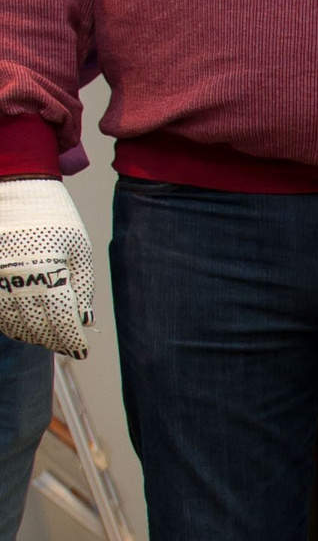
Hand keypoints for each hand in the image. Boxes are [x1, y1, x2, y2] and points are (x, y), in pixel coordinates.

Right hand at [0, 178, 92, 357]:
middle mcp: (19, 280)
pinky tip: (24, 325)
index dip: (72, 340)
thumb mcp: (79, 250)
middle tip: (67, 346)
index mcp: (49, 272)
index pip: (62, 321)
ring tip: (48, 337)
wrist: (18, 190)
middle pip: (36, 328)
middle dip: (54, 341)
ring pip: (13, 325)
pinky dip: (10, 324)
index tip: (82, 350)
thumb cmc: (55, 218)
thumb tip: (84, 321)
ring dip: (32, 336)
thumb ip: (83, 287)